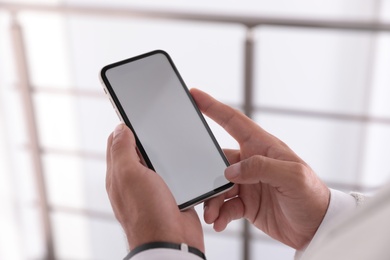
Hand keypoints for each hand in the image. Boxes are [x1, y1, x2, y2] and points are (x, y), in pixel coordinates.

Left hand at [106, 124, 203, 251]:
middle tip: (159, 127)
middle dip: (149, 139)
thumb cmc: (149, 213)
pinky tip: (185, 164)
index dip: (126, 128)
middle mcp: (134, 182)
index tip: (137, 116)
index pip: (117, 144)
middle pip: (139, 152)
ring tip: (173, 145)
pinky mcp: (172, 195)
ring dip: (166, 154)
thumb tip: (119, 129)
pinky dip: (179, 169)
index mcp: (119, 176)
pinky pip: (175, 176)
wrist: (173, 242)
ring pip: (159, 163)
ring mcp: (153, 189)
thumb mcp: (130, 175)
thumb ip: (123, 150)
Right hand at [190, 89, 329, 249]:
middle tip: (199, 187)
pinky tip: (219, 222)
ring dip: (211, 200)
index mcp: (263, 147)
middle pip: (218, 160)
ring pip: (218, 186)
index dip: (213, 107)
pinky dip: (219, 214)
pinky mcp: (247, 202)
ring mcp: (248, 183)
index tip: (195, 95)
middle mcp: (253, 162)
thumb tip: (231, 170)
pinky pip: (225, 205)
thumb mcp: (293, 177)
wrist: (317, 228)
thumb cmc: (312, 196)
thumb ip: (262, 168)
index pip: (233, 121)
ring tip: (211, 214)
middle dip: (205, 174)